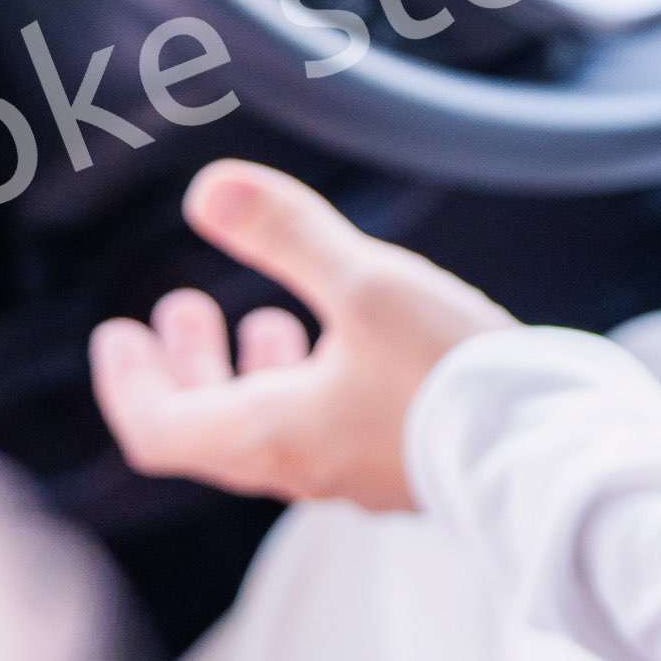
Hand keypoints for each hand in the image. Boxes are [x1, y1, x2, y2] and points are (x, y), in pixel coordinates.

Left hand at [88, 160, 511, 512]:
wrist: (541, 444)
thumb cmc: (447, 371)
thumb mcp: (365, 284)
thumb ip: (287, 234)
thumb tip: (209, 188)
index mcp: (270, 434)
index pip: (159, 429)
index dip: (128, 382)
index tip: (119, 337)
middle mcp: (300, 465)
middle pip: (209, 429)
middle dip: (188, 365)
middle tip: (180, 309)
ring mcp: (351, 472)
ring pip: (270, 428)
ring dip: (250, 371)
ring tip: (263, 315)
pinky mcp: (398, 465)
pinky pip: (322, 430)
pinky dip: (305, 383)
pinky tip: (345, 341)